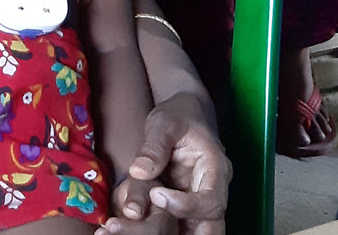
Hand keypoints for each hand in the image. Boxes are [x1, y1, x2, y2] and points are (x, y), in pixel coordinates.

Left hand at [108, 94, 230, 234]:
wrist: (184, 115)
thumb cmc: (179, 115)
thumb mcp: (165, 121)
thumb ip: (155, 145)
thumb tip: (139, 171)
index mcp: (216, 170)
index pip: (211, 202)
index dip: (185, 206)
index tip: (155, 194)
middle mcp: (211, 193)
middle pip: (209, 230)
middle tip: (138, 230)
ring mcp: (198, 204)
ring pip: (192, 233)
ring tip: (121, 230)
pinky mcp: (183, 210)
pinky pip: (174, 228)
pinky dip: (152, 231)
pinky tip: (124, 228)